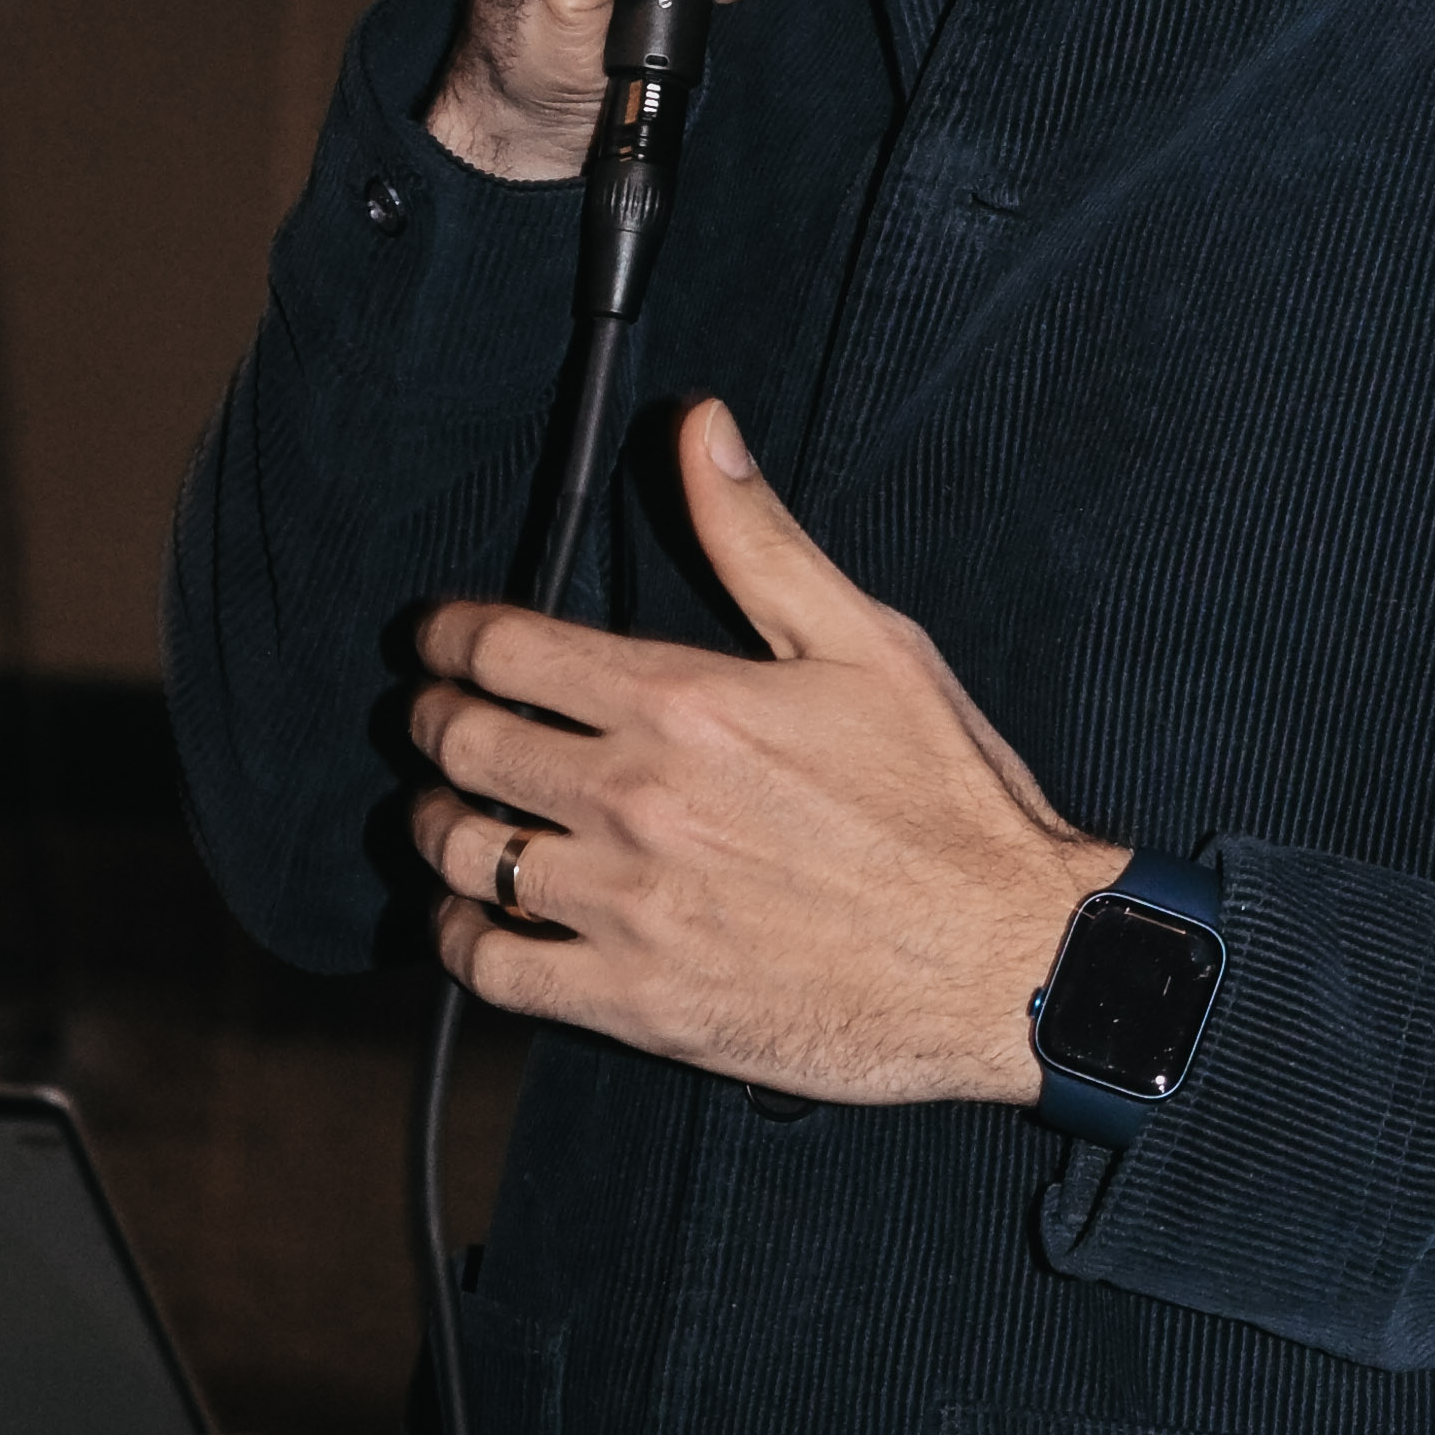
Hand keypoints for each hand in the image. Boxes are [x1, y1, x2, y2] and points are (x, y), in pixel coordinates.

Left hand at [406, 404, 1125, 1098]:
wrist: (1006, 960)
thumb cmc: (951, 806)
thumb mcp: (871, 645)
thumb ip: (760, 539)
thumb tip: (701, 432)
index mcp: (687, 703)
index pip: (506, 649)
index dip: (449, 637)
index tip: (438, 641)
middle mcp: (641, 801)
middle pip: (465, 744)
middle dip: (428, 720)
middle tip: (429, 719)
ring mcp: (631, 906)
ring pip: (464, 854)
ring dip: (435, 824)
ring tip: (446, 812)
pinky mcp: (638, 1001)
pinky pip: (496, 968)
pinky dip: (462, 937)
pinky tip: (473, 918)